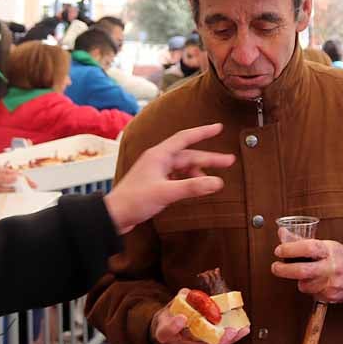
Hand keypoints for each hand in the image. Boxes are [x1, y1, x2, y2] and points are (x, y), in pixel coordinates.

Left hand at [103, 123, 234, 233]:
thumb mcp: (166, 193)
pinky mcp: (155, 183)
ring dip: (198, 172)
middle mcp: (158, 160)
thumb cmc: (134, 201)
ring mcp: (156, 171)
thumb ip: (192, 187)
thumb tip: (218, 182)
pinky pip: (177, 176)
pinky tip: (195, 187)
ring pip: (183, 167)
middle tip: (229, 161)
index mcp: (159, 155)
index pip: (185, 138)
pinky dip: (188, 180)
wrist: (114, 216)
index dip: (203, 132)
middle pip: (188, 155)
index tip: (219, 127)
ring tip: (212, 181)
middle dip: (209, 158)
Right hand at [149, 289, 249, 343]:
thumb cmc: (168, 318)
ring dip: (225, 341)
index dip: (173, 326)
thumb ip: (181, 300)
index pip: (166, 332)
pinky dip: (228, 340)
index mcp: (163, 333)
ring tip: (239, 330)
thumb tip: (192, 293)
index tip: (182, 318)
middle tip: (229, 330)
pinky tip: (242, 331)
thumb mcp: (169, 307)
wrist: (164, 336)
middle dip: (214, 339)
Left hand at [271, 235, 342, 303]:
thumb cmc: (342, 257)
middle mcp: (330, 267)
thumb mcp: (325, 244)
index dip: (290, 249)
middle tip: (276, 267)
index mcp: (328, 251)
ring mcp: (331, 284)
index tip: (279, 250)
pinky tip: (316, 282)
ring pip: (304, 285)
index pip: (307, 248)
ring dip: (300, 280)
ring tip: (306, 274)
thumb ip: (301, 241)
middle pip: (302, 271)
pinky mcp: (330, 297)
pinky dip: (310, 288)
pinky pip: (312, 294)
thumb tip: (282, 233)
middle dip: (284, 270)